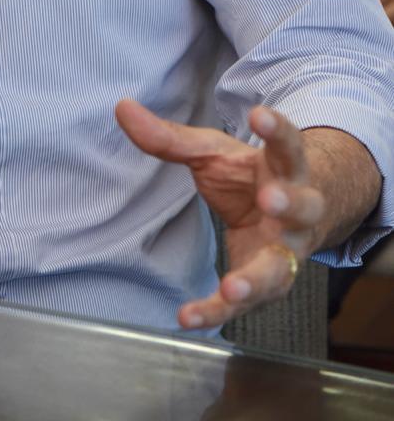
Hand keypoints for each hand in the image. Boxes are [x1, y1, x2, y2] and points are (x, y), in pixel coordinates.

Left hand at [115, 99, 323, 330]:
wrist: (287, 215)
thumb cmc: (249, 177)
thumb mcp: (212, 153)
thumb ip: (170, 138)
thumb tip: (121, 107)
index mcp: (285, 169)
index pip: (287, 145)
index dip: (277, 129)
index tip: (261, 115)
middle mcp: (297, 212)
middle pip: (303, 206)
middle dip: (288, 202)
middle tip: (269, 198)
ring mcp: (286, 252)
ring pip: (280, 267)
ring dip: (256, 278)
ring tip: (231, 285)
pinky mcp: (267, 284)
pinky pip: (243, 303)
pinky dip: (216, 311)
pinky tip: (188, 317)